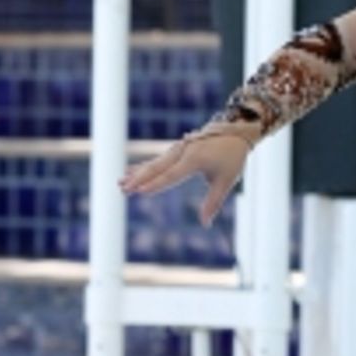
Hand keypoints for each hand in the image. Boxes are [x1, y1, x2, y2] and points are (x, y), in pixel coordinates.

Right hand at [120, 131, 248, 226]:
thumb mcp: (226, 181)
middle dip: (139, 179)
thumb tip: (206, 224)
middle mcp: (183, 152)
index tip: (140, 191)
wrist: (235, 131)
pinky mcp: (176, 150)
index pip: (171, 175)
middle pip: (157, 168)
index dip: (156, 184)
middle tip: (123, 189)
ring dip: (137, 173)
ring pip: (154, 163)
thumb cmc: (232, 158)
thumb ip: (213, 202)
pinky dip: (143, 166)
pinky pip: (157, 159)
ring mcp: (178, 149)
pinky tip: (129, 171)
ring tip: (120, 182)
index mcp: (195, 160)